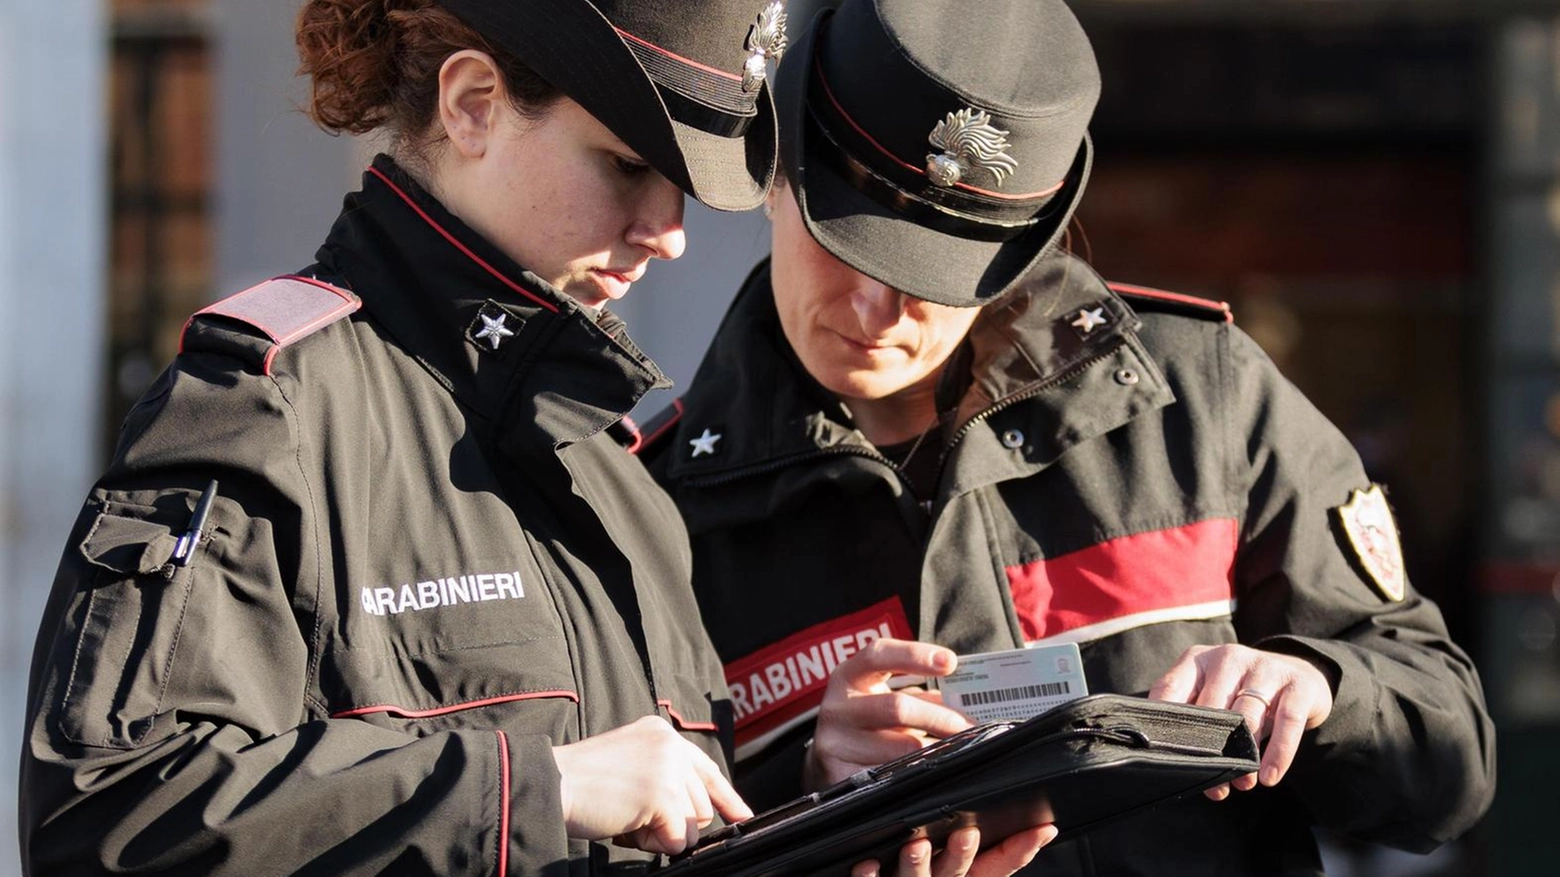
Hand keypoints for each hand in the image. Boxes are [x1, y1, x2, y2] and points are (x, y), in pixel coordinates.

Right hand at [551, 715, 752, 853]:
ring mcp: (668, 767)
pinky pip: (677, 840)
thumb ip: (662, 775)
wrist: (550, 783)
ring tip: (627, 817)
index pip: (706, 768)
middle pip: (702, 804)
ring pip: (693, 824)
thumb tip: (692, 812)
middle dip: (673, 822)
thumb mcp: (630, 765)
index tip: (742, 815)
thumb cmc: (581, 783)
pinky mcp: (663, 794)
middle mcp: (670, 744)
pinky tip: (627, 826)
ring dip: (661, 833)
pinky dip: (653, 843)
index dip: (726, 796)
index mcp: (661, 734)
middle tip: (632, 815)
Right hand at [806, 638, 974, 790]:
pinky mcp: (838, 778)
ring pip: (898, 750)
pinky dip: (916, 777)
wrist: (830, 760)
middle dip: (940, 718)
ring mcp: (833, 744)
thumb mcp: (887, 699)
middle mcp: (836, 708)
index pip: (877, 655)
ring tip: (959, 754)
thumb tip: (972, 701)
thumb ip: (922, 696)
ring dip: (934, 753)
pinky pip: (889, 780)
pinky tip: (930, 776)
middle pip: (896, 707)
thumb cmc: (871, 722)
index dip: (914, 655)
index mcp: (848, 677)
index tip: (950, 662)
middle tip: (971, 728)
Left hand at [849, 824, 1059, 876]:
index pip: (998, 864)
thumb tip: (1007, 791)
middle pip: (958, 872)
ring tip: (918, 845)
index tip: (1042, 829)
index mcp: (963, 874)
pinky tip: (868, 863)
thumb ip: (973, 829)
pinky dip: (870, 876)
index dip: (1020, 849)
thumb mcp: (952, 848)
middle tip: (968, 834)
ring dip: (918, 863)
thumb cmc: (919, 864)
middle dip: (963, 855)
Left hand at [1148, 644, 1333, 799]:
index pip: (1170, 689)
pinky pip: (1287, 721)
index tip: (1165, 757)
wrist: (1302, 677)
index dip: (1164, 724)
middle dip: (1209, 751)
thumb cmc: (1244, 696)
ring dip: (1243, 756)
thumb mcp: (1216, 699)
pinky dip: (1278, 753)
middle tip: (1212, 785)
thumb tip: (1183, 771)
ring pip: (1247, 716)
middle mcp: (1228, 658)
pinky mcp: (1298, 684)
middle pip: (1211, 708)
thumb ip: (1197, 724)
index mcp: (1198, 661)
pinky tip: (1269, 777)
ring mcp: (1264, 667)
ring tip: (1242, 784)